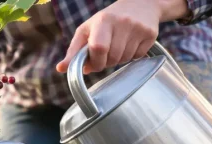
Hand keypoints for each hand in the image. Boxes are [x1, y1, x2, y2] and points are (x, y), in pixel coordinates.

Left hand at [56, 0, 187, 73]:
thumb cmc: (107, 21)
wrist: (140, 4)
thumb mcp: (87, 30)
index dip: (95, 61)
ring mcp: (138, 28)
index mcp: (103, 21)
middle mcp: (122, 22)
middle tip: (105, 56)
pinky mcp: (151, 34)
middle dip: (105, 63)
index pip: (98, 48)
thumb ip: (74, 50)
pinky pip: (137, 57)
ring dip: (117, 60)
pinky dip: (131, 57)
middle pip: (112, 57)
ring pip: (124, 59)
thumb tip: (60, 69)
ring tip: (117, 47)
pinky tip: (129, 45)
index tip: (93, 64)